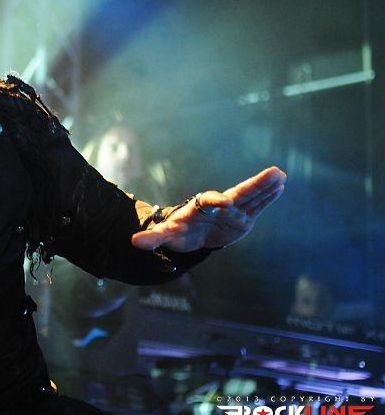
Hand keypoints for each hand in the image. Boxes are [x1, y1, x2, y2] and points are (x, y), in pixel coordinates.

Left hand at [131, 166, 286, 251]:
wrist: (190, 234)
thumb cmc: (177, 232)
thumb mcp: (164, 236)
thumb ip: (152, 238)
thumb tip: (134, 242)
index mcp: (200, 207)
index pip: (208, 202)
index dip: (215, 202)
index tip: (225, 202)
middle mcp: (219, 206)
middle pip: (238, 193)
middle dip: (254, 185)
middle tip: (272, 172)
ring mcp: (233, 211)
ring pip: (252, 197)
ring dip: (266, 187)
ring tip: (281, 174)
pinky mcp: (243, 218)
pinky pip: (258, 206)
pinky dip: (269, 197)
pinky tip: (281, 185)